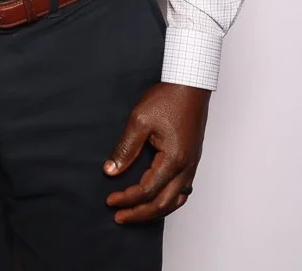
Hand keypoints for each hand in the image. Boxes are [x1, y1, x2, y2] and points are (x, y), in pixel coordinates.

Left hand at [103, 82, 209, 222]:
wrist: (191, 85)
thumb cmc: (168, 98)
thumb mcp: (139, 120)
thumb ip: (125, 148)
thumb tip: (111, 171)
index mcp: (174, 159)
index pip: (148, 190)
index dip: (127, 198)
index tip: (110, 200)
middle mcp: (186, 167)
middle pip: (163, 203)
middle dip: (140, 213)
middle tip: (119, 217)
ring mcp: (192, 164)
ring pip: (176, 200)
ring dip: (155, 210)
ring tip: (136, 213)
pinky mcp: (191, 159)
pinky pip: (182, 189)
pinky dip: (168, 200)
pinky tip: (156, 198)